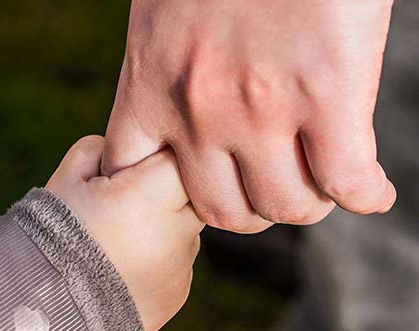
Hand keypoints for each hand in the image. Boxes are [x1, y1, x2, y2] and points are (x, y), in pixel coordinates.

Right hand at [46, 135, 203, 330]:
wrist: (45, 308)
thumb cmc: (51, 237)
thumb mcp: (67, 180)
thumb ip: (101, 150)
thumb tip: (124, 149)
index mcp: (147, 198)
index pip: (180, 158)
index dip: (159, 156)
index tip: (139, 165)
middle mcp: (174, 233)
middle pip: (193, 192)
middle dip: (167, 188)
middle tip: (132, 199)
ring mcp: (180, 265)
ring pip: (187, 226)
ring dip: (165, 223)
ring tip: (124, 235)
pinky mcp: (179, 290)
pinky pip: (180, 257)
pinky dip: (162, 253)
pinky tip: (128, 260)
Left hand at [102, 0, 396, 232]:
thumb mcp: (161, 22)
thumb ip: (167, 76)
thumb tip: (193, 120)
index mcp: (151, 87)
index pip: (132, 177)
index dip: (163, 196)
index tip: (194, 185)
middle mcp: (199, 111)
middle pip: (221, 211)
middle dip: (249, 208)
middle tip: (270, 186)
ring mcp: (260, 110)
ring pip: (282, 207)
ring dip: (305, 203)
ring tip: (318, 184)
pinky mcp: (326, 95)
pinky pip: (346, 181)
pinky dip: (364, 196)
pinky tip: (370, 190)